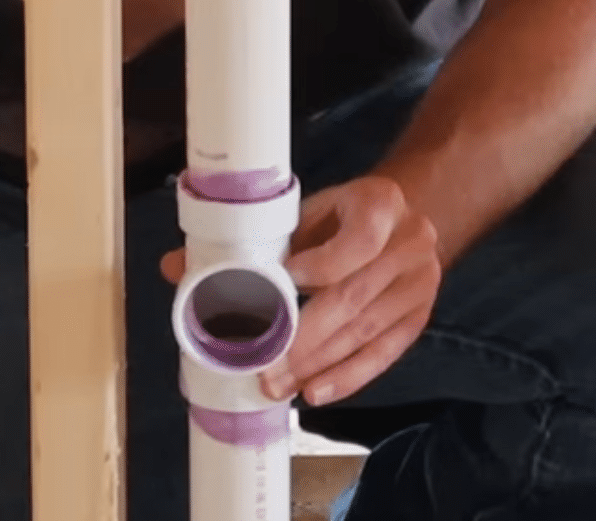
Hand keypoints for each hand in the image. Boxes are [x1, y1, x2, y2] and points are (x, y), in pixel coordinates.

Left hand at [160, 175, 441, 406]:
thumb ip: (248, 238)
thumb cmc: (341, 216)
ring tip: (280, 386)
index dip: (318, 268)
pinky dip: (349, 377)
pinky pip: (384, 353)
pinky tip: (317, 391)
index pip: (356, 242)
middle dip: (304, 339)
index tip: (280, 288)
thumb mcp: (304, 212)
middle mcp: (410, 242)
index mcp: (380, 202)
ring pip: (365, 332)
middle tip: (265, 369)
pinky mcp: (419, 316)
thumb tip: (176, 266)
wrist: (404, 216)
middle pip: (353, 297)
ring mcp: (419, 283)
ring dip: (318, 365)